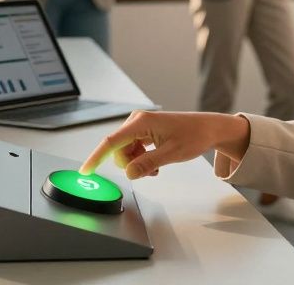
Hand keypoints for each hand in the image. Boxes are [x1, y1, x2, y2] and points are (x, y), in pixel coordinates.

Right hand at [79, 110, 250, 179]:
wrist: (207, 128)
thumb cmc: (193, 136)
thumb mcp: (171, 154)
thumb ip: (148, 164)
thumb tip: (128, 173)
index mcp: (141, 122)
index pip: (111, 142)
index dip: (96, 157)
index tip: (85, 171)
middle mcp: (137, 121)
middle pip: (118, 150)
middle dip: (129, 164)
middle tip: (151, 171)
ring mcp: (140, 125)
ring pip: (125, 152)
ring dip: (136, 163)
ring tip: (156, 167)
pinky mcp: (143, 130)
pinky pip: (132, 149)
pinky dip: (140, 159)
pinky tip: (155, 162)